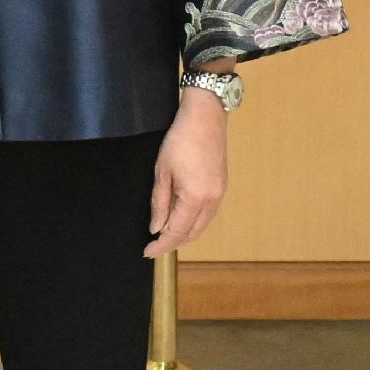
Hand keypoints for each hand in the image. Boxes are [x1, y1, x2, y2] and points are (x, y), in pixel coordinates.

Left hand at [146, 83, 229, 255]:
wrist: (205, 117)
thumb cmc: (180, 139)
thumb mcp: (162, 172)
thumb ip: (159, 203)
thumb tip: (156, 228)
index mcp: (196, 197)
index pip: (176, 232)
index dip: (161, 245)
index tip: (147, 252)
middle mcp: (212, 200)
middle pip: (192, 233)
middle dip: (173, 242)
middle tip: (153, 246)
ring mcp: (220, 193)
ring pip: (201, 225)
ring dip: (184, 233)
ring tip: (164, 234)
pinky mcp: (222, 186)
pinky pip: (208, 214)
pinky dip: (194, 222)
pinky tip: (181, 218)